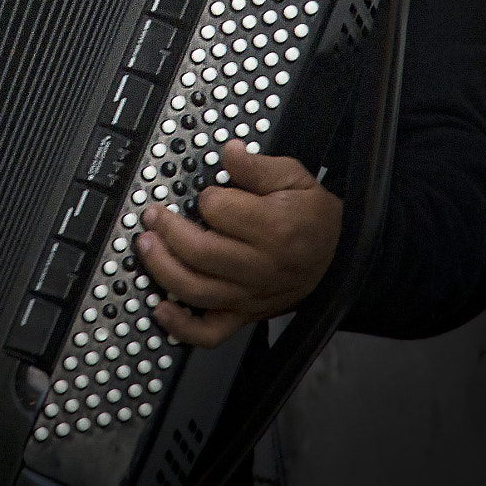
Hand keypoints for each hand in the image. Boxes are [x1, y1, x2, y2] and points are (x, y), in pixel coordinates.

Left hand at [133, 139, 342, 347]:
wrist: (339, 256)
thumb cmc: (312, 217)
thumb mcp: (294, 178)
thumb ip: (257, 166)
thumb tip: (229, 152)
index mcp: (274, 228)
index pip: (218, 210)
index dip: (206, 196)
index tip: (209, 193)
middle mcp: (260, 266)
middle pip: (199, 251)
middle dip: (166, 228)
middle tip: (153, 214)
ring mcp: (250, 295)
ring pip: (195, 289)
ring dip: (161, 267)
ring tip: (146, 245)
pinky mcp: (245, 315)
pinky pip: (210, 333)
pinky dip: (182, 327)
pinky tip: (161, 309)